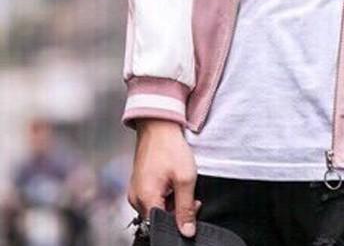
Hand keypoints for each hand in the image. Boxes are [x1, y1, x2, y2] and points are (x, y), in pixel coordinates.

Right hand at [128, 119, 199, 237]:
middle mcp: (136, 199)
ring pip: (156, 209)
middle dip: (177, 210)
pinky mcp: (138, 185)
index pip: (161, 226)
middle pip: (159, 218)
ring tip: (181, 183)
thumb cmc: (170, 148)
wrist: (158, 126)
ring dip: (172, 202)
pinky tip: (172, 181)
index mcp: (146, 199)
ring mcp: (135, 191)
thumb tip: (187, 232)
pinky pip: (152, 198)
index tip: (192, 207)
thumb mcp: (185, 178)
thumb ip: (186, 208)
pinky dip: (164, 194)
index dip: (179, 221)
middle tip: (191, 195)